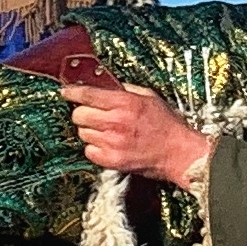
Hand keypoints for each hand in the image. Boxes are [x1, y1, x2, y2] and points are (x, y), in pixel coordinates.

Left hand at [64, 81, 212, 187]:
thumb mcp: (149, 97)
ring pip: (82, 133)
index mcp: (125, 103)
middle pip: (79, 115)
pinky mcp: (112, 161)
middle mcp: (116, 122)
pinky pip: (89, 151)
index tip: (66, 92)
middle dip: (82, 113)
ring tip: (105, 131)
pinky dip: (95, 148)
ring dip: (90, 131)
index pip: (88, 95)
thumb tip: (104, 84)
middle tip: (92, 114)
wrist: (180, 153)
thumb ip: (126, 89)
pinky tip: (108, 145)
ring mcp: (112, 143)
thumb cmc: (167, 124)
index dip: (72, 92)